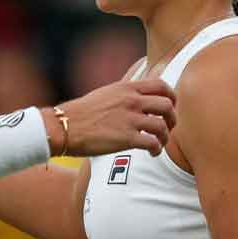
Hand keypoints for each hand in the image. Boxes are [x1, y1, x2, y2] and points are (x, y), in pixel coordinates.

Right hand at [59, 79, 176, 156]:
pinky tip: (152, 153)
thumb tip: (138, 97)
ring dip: (165, 137)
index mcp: (126, 88)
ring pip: (163, 126)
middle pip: (167, 106)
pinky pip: (153, 143)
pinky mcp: (126, 138)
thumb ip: (125, 94)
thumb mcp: (106, 93)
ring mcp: (129, 119)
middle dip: (172, 119)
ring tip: (158, 144)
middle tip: (167, 128)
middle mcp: (131, 101)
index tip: (171, 107)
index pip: (161, 86)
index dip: (172, 97)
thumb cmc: (82, 113)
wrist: (65, 126)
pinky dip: (157, 149)